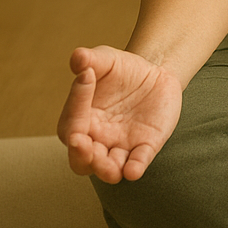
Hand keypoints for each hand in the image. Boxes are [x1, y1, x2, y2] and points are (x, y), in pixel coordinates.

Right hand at [57, 45, 182, 182]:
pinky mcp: (145, 146)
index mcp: (80, 119)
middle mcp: (97, 138)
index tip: (86, 77)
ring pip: (107, 168)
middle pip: (80, 159)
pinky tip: (133, 170)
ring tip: (109, 168)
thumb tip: (77, 57)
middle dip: (81, 156)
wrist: (156, 73)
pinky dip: (134, 168)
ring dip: (106, 169)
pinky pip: (138, 162)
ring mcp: (121, 144)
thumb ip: (90, 60)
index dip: (75, 103)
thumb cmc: (122, 69)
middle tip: (83, 144)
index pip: (71, 123)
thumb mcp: (107, 60)